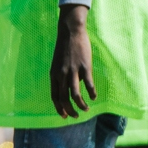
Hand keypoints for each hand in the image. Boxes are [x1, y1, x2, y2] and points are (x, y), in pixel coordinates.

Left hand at [50, 3, 95, 117]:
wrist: (70, 32)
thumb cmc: (64, 47)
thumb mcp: (57, 63)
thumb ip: (61, 76)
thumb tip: (69, 89)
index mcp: (54, 74)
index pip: (54, 96)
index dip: (59, 108)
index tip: (64, 116)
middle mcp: (61, 75)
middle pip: (64, 98)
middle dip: (70, 110)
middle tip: (76, 116)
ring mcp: (73, 71)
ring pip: (76, 95)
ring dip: (81, 105)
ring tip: (86, 110)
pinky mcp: (84, 67)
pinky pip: (89, 85)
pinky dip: (92, 93)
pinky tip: (94, 97)